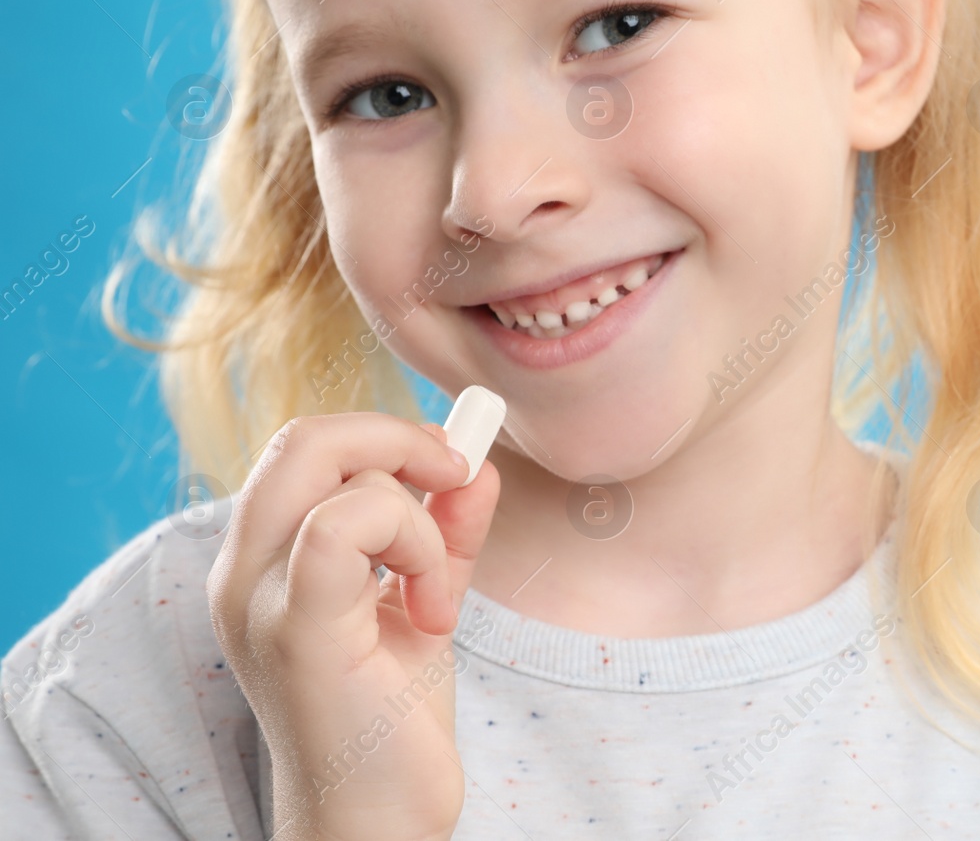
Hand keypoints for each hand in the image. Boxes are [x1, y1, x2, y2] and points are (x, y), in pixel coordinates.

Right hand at [206, 412, 501, 840]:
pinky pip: (343, 526)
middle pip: (305, 436)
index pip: (307, 445)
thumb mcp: (424, 599)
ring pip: (330, 467)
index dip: (388, 435)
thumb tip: (477, 464)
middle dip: (401, 439)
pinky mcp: (296, 630)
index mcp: (264, 558)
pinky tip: (432, 609)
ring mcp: (260, 599)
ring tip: (435, 591)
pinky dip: (413, 543)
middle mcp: (243, 571)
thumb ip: (445, 530)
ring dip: (417, 512)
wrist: (377, 819)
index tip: (450, 471)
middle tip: (454, 484)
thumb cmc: (391, 717)